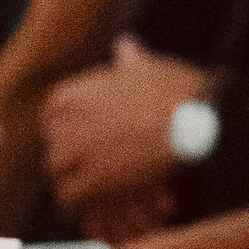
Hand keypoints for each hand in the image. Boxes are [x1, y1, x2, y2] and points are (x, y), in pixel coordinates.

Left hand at [40, 37, 208, 213]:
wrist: (198, 122)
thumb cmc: (178, 93)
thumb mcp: (147, 67)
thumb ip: (129, 58)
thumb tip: (126, 45)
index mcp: (72, 94)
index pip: (50, 119)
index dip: (68, 132)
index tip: (85, 141)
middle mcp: (67, 121)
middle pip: (53, 148)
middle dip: (71, 159)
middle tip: (93, 168)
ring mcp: (78, 151)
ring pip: (57, 174)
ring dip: (75, 182)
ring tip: (97, 189)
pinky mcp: (92, 180)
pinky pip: (68, 197)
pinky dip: (81, 203)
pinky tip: (98, 202)